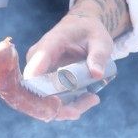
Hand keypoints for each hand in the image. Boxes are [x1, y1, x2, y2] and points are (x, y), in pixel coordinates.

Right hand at [0, 0, 129, 121]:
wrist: (80, 29)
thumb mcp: (100, 40)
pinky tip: (89, 98)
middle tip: (90, 101)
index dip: (38, 85)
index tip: (56, 104)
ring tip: (93, 99)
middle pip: (37, 91)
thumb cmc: (89, 32)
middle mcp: (37, 60)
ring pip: (43, 101)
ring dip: (68, 109)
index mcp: (50, 44)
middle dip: (59, 107)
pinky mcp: (42, 83)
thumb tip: (96, 74)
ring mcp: (37, 73)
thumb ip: (98, 55)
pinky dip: (68, 107)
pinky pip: (49, 101)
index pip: (37, 64)